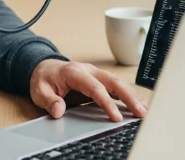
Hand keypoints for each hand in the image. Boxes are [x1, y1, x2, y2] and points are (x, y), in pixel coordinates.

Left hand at [29, 59, 148, 121]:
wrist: (43, 68)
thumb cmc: (43, 79)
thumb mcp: (39, 91)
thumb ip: (49, 101)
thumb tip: (59, 110)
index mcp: (74, 72)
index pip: (95, 87)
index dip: (107, 102)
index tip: (116, 117)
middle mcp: (88, 70)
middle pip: (113, 81)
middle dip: (128, 97)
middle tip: (140, 112)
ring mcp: (96, 73)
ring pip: (118, 82)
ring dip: (132, 95)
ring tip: (145, 110)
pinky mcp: (99, 79)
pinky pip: (116, 86)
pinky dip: (129, 94)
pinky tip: (139, 104)